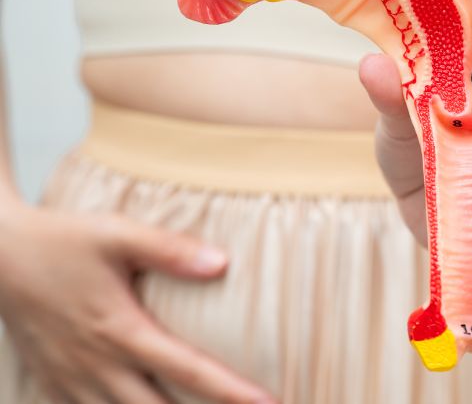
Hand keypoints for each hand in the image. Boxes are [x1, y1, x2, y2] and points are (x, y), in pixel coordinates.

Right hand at [0, 199, 276, 403]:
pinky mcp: (52, 383)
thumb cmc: (63, 240)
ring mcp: (71, 381)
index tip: (269, 403)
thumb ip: (170, 250)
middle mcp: (97, 367)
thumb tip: (222, 264)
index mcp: (121, 331)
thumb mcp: (117, 235)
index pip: (189, 372)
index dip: (231, 392)